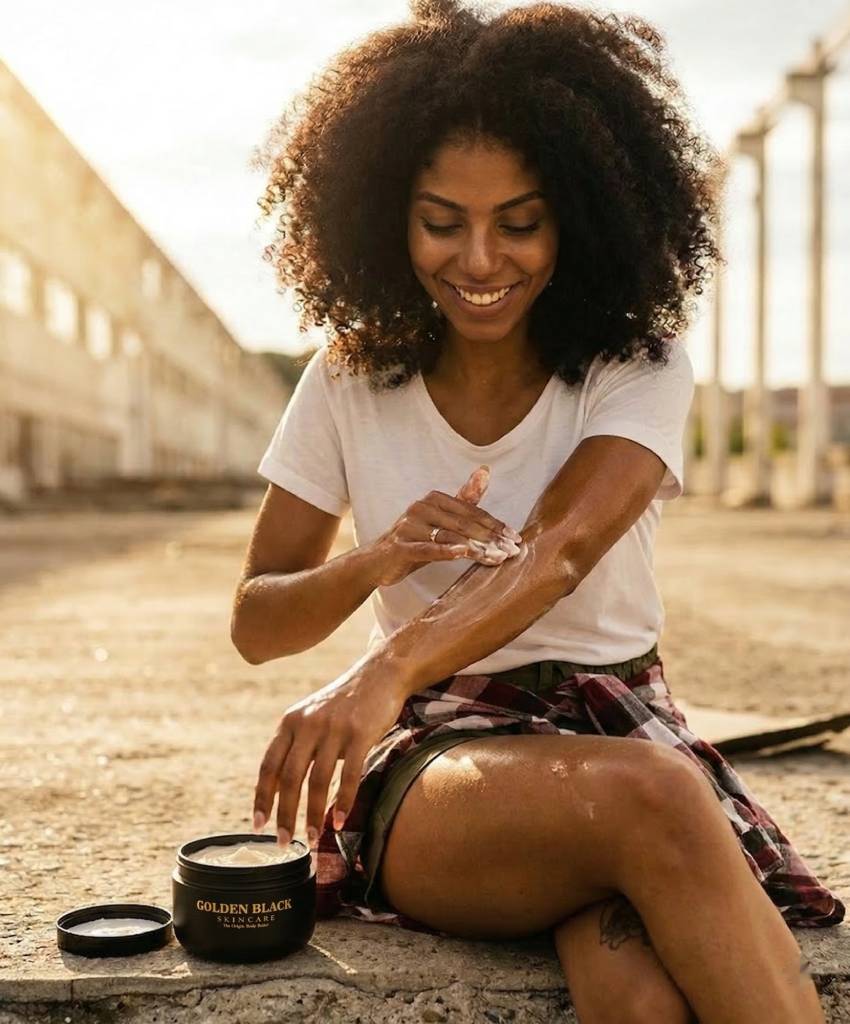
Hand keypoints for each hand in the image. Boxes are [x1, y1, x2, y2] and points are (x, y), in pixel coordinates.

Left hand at [252, 655, 408, 848]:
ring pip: (317, 780)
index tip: (259, 825)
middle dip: (285, 814)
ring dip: (313, 814)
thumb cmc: (344, 704)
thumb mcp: (312, 717)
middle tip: (284, 842)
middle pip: (289, 777)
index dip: (262, 798)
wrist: (379, 675)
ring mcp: (334, 728)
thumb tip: (280, 790)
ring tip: (312, 838)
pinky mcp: (360, 733)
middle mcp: (308, 724)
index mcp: (290, 722)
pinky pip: (349, 775)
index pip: (269, 766)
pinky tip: (340, 821)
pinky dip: (343, 801)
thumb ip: (296, 745)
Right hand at [371, 465, 522, 585]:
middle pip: (463, 523)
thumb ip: (464, 497)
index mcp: (433, 499)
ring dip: (476, 548)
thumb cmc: (415, 538)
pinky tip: (463, 553)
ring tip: (496, 557)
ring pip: (449, 536)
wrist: (378, 560)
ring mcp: (409, 526)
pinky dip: (446, 551)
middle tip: (512, 550)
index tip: (515, 537)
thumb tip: (486, 470)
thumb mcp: (441, 518)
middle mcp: (421, 507)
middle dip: (491, 537)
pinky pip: (428, 548)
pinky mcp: (401, 546)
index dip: (495, 524)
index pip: (471, 510)